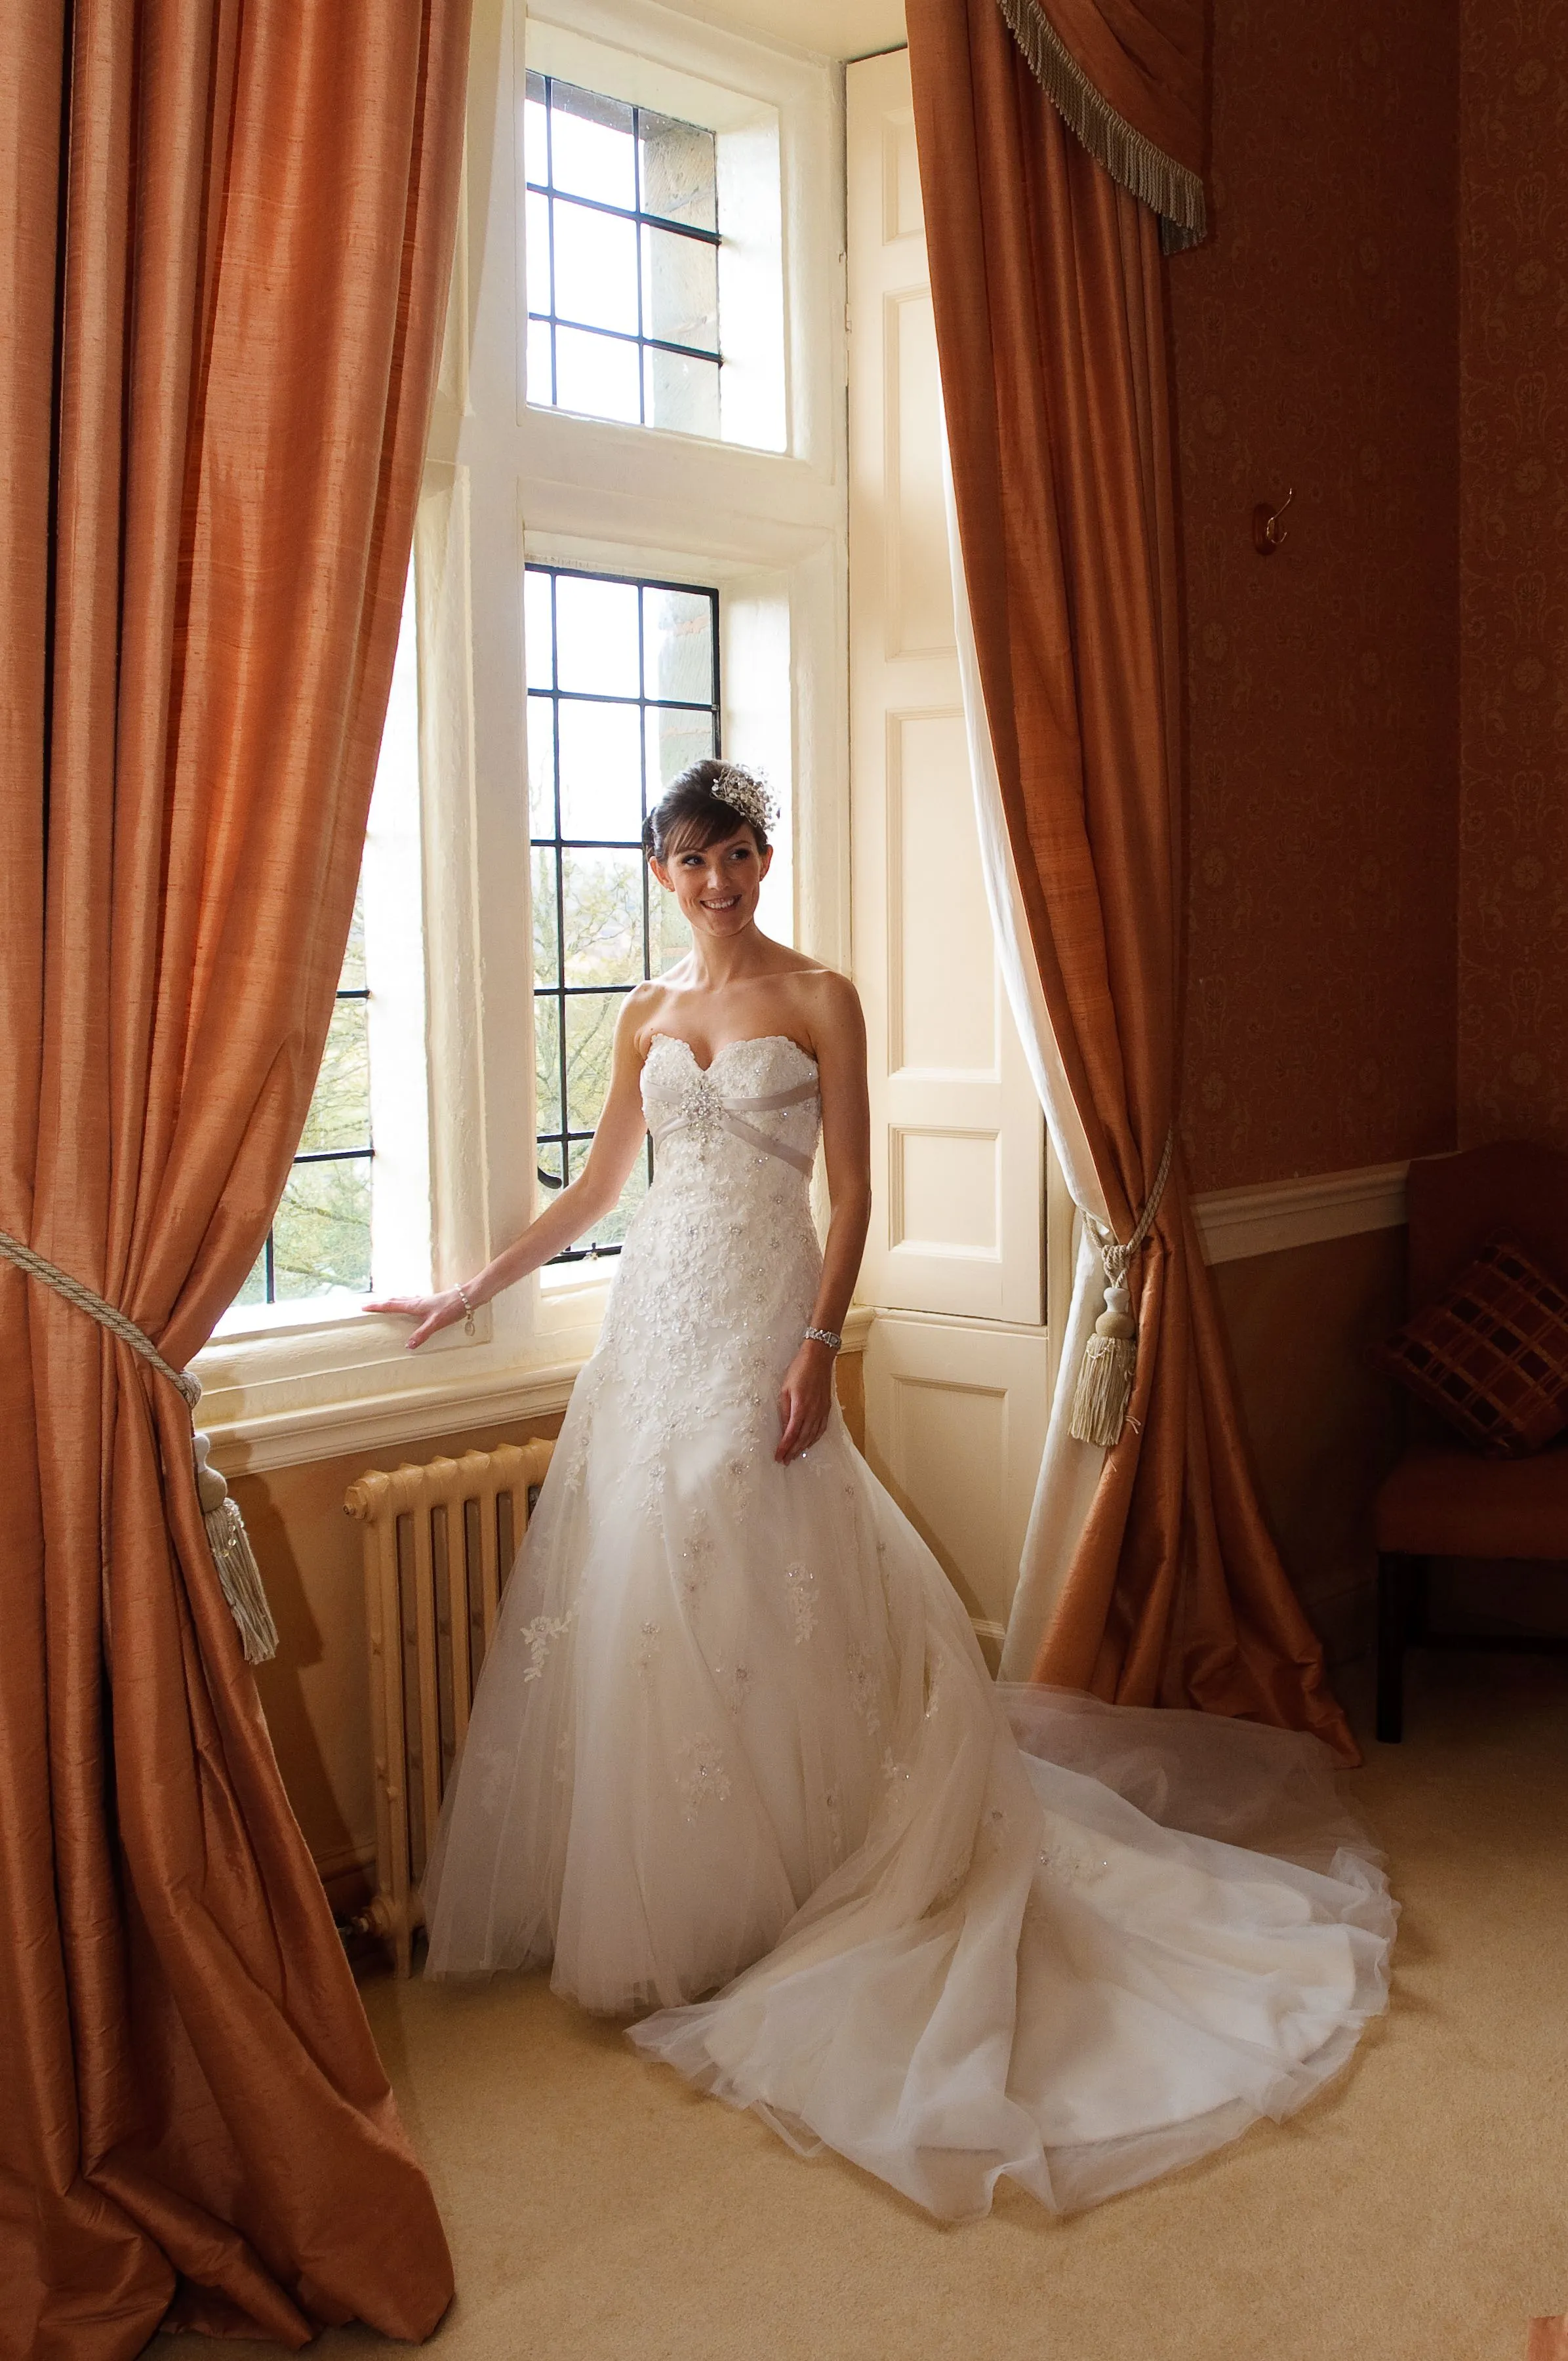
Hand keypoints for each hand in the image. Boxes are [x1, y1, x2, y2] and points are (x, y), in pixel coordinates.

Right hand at [366, 1288, 468, 1349]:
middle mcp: (417, 1301)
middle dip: (380, 1304)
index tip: (363, 1306)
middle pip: (394, 1301)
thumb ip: (422, 1334)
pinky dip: (404, 1304)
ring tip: (384, 1305)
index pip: (391, 1305)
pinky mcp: (431, 1303)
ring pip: (403, 1300)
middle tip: (369, 1306)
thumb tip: (408, 1345)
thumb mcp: (436, 1323)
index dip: (377, 1306)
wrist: (469, 1296)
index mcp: (415, 1305)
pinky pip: (412, 1302)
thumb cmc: (453, 1307)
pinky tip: (409, 1307)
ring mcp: (424, 1301)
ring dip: (392, 1302)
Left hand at [775, 1340, 834, 1462]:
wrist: (819, 1358)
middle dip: (793, 1451)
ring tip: (795, 1455)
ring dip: (803, 1447)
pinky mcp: (827, 1408)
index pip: (791, 1434)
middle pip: (803, 1438)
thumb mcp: (785, 1389)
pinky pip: (821, 1429)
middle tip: (785, 1461)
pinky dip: (814, 1439)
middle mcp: (813, 1412)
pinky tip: (809, 1443)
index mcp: (801, 1408)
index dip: (785, 1447)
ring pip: (813, 1436)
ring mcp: (822, 1411)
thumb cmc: (798, 1370)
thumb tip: (784, 1428)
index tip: (779, 1457)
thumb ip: (785, 1410)